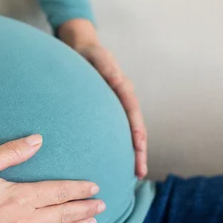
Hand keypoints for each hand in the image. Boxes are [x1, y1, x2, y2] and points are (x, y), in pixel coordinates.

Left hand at [58, 19, 147, 178]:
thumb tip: (120, 81)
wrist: (82, 48)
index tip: (139, 148)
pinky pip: (118, 131)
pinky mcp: (110, 112)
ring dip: (134, 153)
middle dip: (139, 152)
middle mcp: (125, 99)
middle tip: (140, 173)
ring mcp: (118, 107)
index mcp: (124, 88)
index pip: (133, 113)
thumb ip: (107, 68)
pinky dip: (122, 146)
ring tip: (135, 174)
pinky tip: (118, 161)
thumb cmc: (89, 52)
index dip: (137, 132)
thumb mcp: (98, 56)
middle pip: (136, 129)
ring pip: (130, 133)